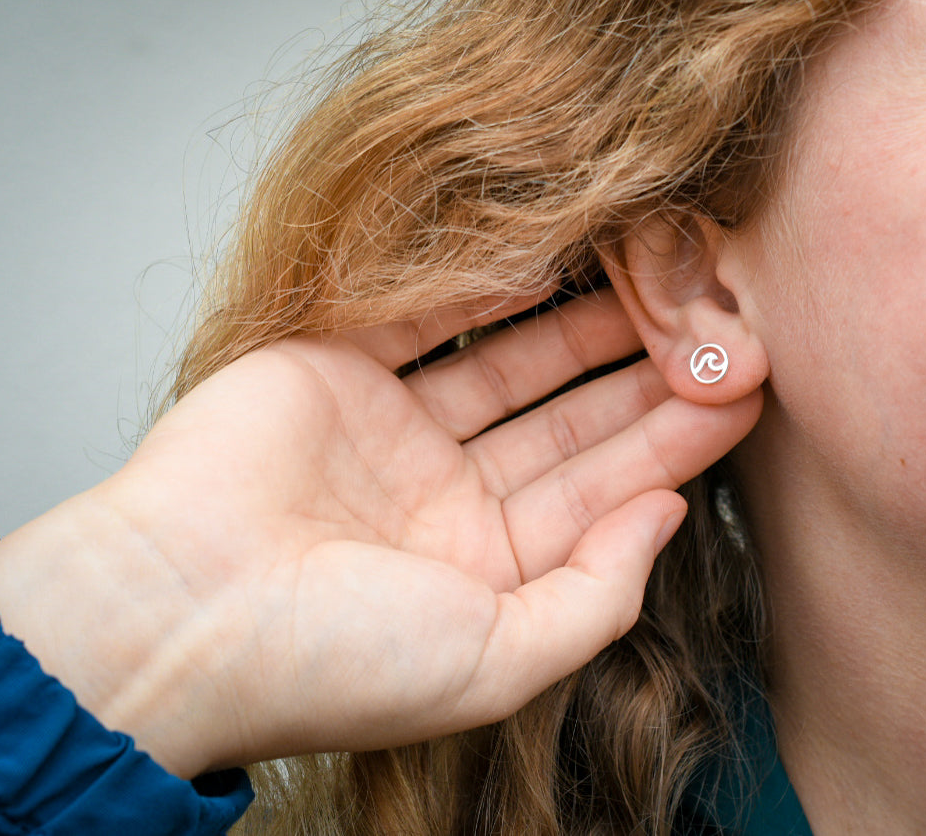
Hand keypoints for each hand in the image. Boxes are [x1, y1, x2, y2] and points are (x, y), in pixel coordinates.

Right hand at [0, 292, 760, 777]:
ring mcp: (390, 431)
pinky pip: (424, 317)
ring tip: (662, 282)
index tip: (747, 392)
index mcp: (484, 570)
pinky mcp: (333, 369)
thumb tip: (669, 517)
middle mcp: (444, 499)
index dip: (677, 442)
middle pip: (570, 422)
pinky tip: (558, 264)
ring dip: (585, 324)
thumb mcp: (498, 660)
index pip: (604, 491)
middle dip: (646, 374)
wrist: (178, 615)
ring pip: (512, 362)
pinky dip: (485, 288)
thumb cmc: (333, 661)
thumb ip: (597, 594)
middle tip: (721, 322)